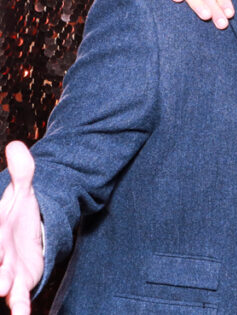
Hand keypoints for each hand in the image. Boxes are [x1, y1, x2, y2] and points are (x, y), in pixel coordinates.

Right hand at [0, 142, 43, 314]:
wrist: (27, 236)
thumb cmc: (18, 215)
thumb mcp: (23, 192)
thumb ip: (23, 171)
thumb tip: (18, 144)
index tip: (0, 238)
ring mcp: (6, 271)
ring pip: (1, 281)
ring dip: (2, 286)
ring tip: (3, 290)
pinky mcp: (21, 284)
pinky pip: (19, 299)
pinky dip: (20, 308)